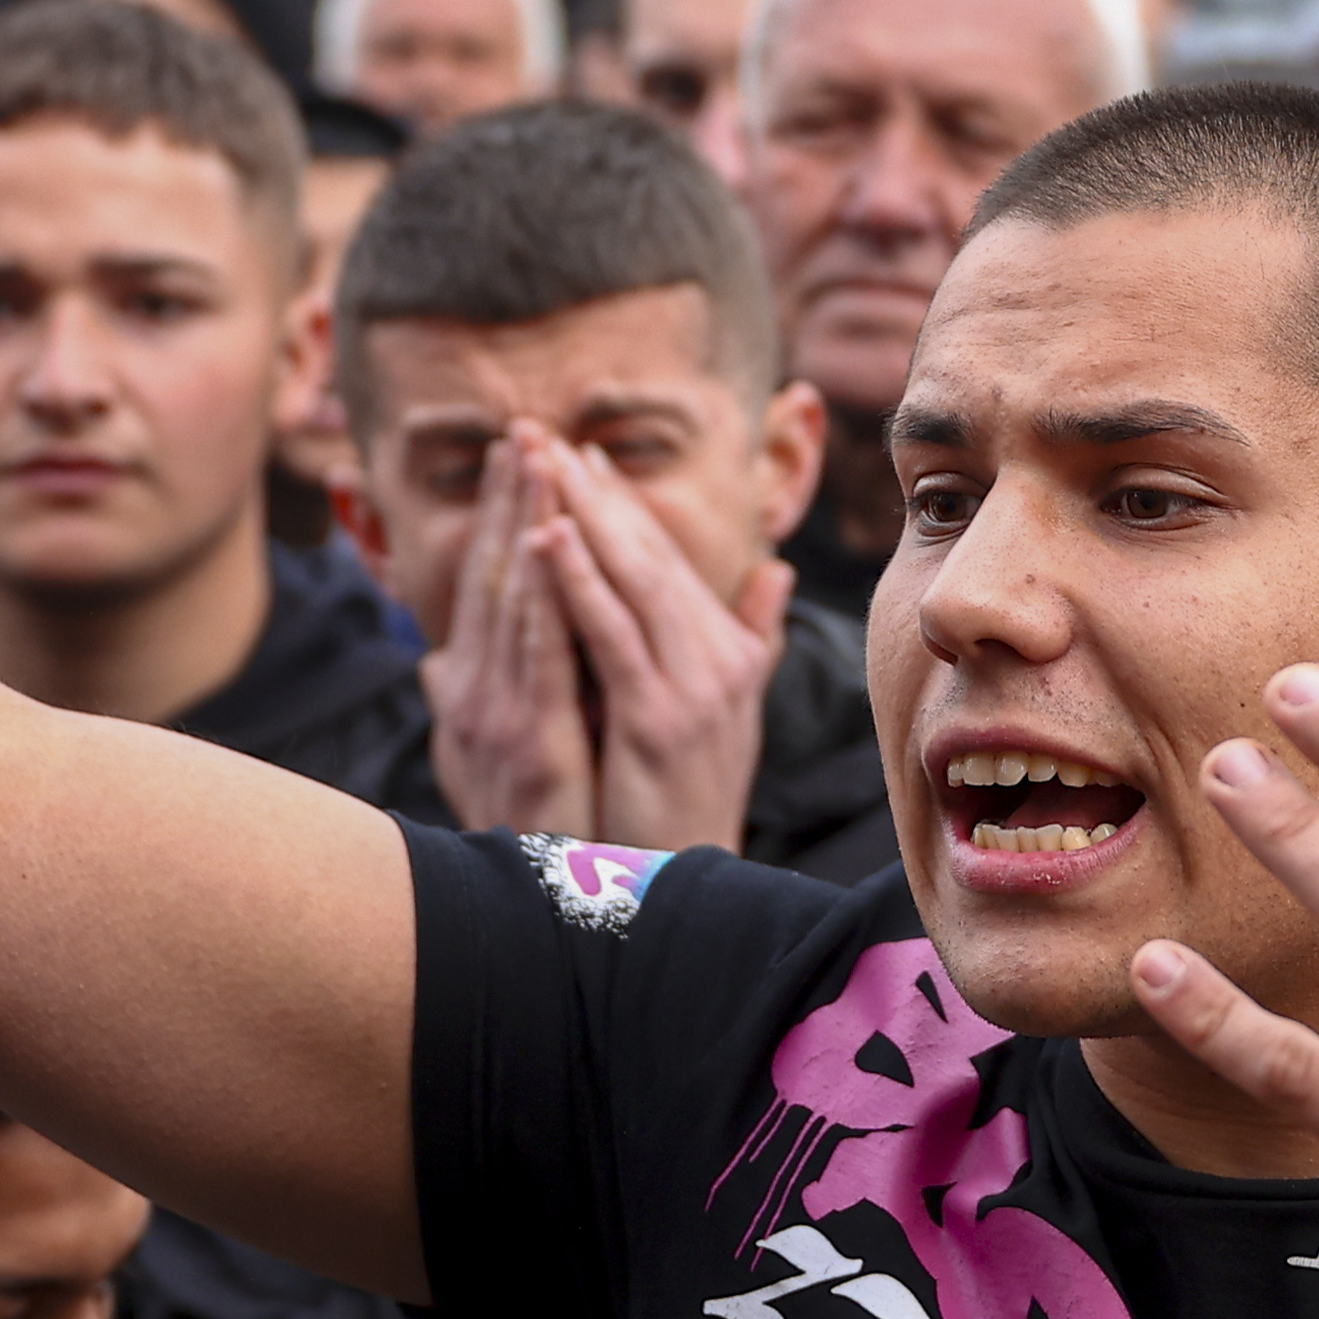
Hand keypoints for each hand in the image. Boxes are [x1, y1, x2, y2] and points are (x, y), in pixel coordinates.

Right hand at [416, 433, 602, 838]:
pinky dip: (541, 596)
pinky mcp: (526, 741)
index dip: (502, 515)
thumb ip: (474, 701)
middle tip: (525, 427)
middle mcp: (474, 693)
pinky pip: (537, 654)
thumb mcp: (491, 756)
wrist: (533, 910)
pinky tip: (549, 548)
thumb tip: (434, 664)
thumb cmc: (522, 833)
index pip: (490, 584)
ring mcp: (495, 715)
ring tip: (541, 462)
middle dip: (509, 499)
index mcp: (474, 689)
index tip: (520, 451)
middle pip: (492, 576)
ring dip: (524, 525)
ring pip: (512, 600)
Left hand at [539, 446, 794, 859]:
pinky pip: (611, 636)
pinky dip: (578, 583)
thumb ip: (750, 638)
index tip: (580, 459)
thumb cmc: (692, 798)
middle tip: (546, 439)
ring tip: (543, 466)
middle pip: (649, 556)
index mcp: (728, 652)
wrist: (692, 878)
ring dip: (584, 517)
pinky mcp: (659, 719)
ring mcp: (693, 688)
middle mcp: (719, 661)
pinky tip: (546, 540)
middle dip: (596, 493)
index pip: (667, 563)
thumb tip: (775, 572)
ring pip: (632, 581)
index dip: (623, 507)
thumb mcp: (728, 711)